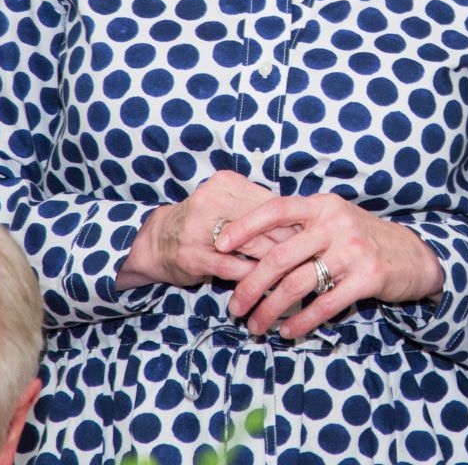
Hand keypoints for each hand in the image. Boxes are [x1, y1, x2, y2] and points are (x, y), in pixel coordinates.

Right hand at [115, 170, 294, 289]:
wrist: (156, 240)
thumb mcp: (228, 202)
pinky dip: (252, 277)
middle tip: (309, 257)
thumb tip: (300, 219)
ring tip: (294, 272)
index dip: (293, 221)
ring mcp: (200, 229)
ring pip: (251, 245)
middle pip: (264, 223)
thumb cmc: (203, 222)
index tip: (311, 235)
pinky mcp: (192, 256)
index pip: (270, 202)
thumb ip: (257, 207)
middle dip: (289, 242)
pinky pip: (232, 267)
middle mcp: (212, 201)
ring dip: (275, 262)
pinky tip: (266, 284)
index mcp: (226, 184)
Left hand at [215, 193, 445, 338]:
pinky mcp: (368, 277)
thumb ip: (301, 227)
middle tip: (234, 306)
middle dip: (251, 285)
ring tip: (256, 326)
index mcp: (322, 206)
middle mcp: (336, 223)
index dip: (245, 226)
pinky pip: (325, 304)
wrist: (414, 255)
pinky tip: (289, 331)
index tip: (219, 245)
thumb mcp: (335, 221)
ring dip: (271, 310)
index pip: (276, 209)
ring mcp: (353, 250)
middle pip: (280, 256)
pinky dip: (302, 321)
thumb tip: (251, 244)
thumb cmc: (363, 239)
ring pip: (297, 284)